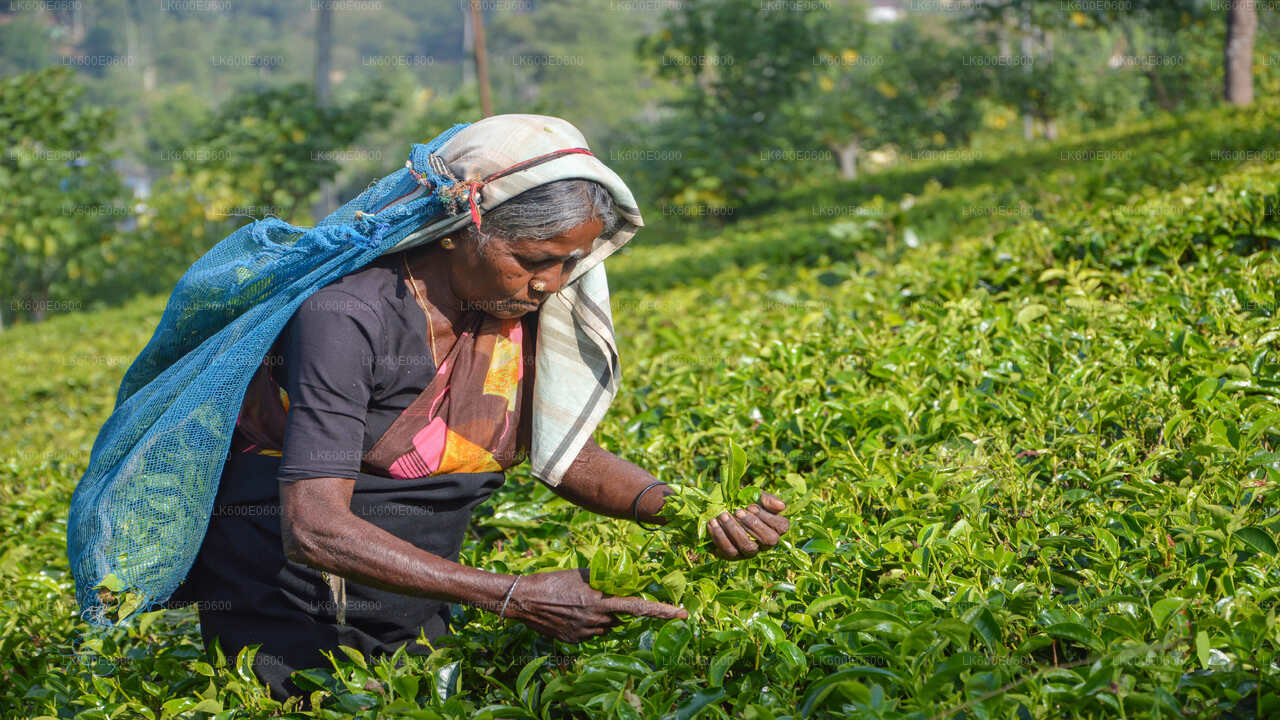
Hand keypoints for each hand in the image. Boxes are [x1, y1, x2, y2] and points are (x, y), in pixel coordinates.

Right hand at [502, 568, 687, 642]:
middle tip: (596, 597)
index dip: (662, 611)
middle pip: (620, 618)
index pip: (639, 608)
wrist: (524, 599)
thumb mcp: (582, 575)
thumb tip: (620, 584)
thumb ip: (605, 582)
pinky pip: (591, 633)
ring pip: (606, 627)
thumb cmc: (554, 581)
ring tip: (577, 603)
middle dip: (614, 609)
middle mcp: (597, 620)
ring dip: (600, 617)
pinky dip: (587, 624)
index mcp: (601, 601)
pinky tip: (570, 614)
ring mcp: (585, 633)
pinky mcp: (574, 641)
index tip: (682, 614)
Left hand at [707, 492, 789, 559]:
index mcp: (775, 528)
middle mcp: (764, 544)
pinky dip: (719, 536)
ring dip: (734, 530)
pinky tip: (713, 523)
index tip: (751, 506)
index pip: (781, 527)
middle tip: (738, 511)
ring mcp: (749, 552)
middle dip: (753, 524)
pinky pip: (728, 551)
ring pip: (747, 547)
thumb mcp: (756, 496)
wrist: (721, 507)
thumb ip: (768, 499)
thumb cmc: (743, 501)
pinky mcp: (732, 556)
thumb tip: (782, 506)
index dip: (767, 517)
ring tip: (723, 515)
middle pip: (768, 540)